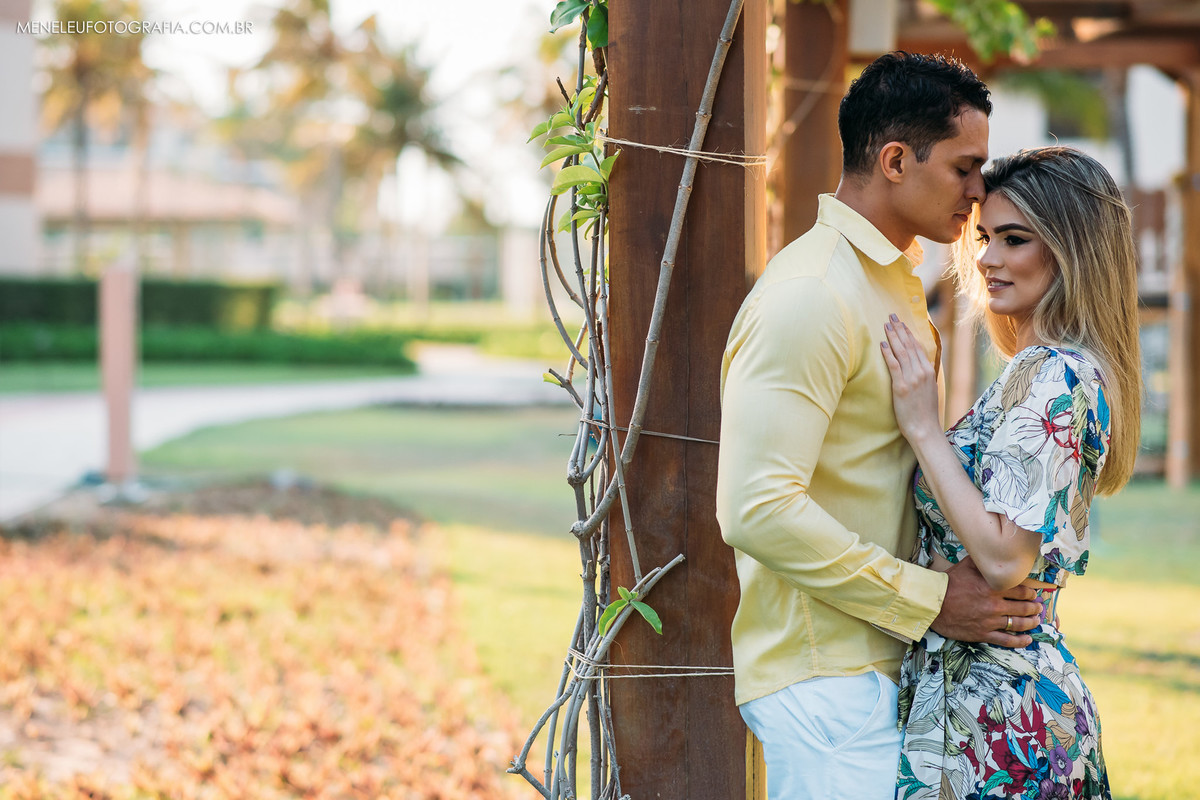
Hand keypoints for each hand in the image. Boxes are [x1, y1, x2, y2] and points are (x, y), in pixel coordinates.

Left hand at [880, 315, 940, 442]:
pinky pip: (894, 366)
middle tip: (892, 316)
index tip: (902, 323)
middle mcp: (921, 372)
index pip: (918, 347)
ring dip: (893, 336)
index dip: (909, 333)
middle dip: (900, 329)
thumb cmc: (924, 413)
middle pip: (909, 346)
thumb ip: (923, 376)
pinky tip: (883, 343)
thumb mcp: (928, 390)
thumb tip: (917, 366)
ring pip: (902, 352)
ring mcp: (912, 379)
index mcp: (929, 372)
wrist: (925, 429)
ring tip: (886, 324)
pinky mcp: (901, 387)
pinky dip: (888, 353)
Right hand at [930, 557, 1042, 647]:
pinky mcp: (983, 634)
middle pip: (1023, 608)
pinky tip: (1027, 639)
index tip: (1034, 594)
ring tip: (1036, 620)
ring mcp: (989, 621)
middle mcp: (994, 605)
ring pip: (1018, 624)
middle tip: (1038, 607)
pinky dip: (1020, 641)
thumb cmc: (948, 583)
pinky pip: (1006, 640)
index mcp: (992, 588)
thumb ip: (983, 561)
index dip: (1031, 593)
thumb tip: (994, 552)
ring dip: (1030, 623)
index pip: (1021, 591)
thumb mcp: (966, 566)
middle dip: (1034, 608)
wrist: (932, 604)